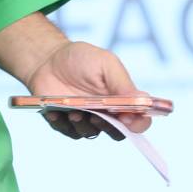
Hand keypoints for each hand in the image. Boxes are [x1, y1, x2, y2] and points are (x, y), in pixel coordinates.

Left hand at [28, 41, 151, 140]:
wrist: (50, 58)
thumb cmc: (82, 59)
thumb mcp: (105, 63)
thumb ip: (122, 83)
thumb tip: (143, 101)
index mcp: (122, 100)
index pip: (139, 121)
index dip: (138, 124)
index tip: (127, 119)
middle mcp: (106, 114)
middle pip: (117, 133)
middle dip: (108, 127)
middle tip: (96, 115)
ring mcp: (86, 120)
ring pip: (90, 133)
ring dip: (83, 124)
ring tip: (73, 111)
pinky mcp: (65, 123)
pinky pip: (67, 131)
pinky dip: (62, 123)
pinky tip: (55, 111)